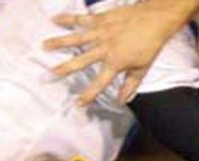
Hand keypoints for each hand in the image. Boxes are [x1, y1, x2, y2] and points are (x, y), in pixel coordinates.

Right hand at [44, 1, 196, 104]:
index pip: (99, 83)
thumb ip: (130, 86)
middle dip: (64, 69)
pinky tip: (54, 19)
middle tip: (49, 74)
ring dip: (58, 42)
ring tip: (44, 46)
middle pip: (80, 61)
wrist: (155, 20)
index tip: (78, 104)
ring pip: (75, 38)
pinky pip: (80, 19)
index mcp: (116, 63)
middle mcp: (105, 49)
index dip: (88, 95)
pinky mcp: (100, 19)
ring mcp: (101, 33)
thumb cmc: (150, 46)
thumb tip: (121, 102)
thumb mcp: (142, 69)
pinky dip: (67, 18)